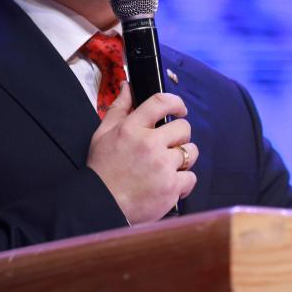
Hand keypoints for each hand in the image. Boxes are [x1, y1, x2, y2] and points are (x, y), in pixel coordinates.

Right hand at [86, 82, 198, 224]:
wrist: (100, 205)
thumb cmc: (102, 170)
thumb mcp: (103, 134)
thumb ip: (119, 108)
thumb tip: (128, 86)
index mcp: (132, 128)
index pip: (161, 102)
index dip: (176, 102)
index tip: (180, 109)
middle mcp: (149, 144)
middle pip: (183, 128)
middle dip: (179, 136)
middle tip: (168, 146)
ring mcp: (162, 166)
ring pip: (190, 152)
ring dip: (183, 158)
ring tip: (167, 166)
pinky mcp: (171, 187)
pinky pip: (191, 177)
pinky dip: (183, 182)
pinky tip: (168, 184)